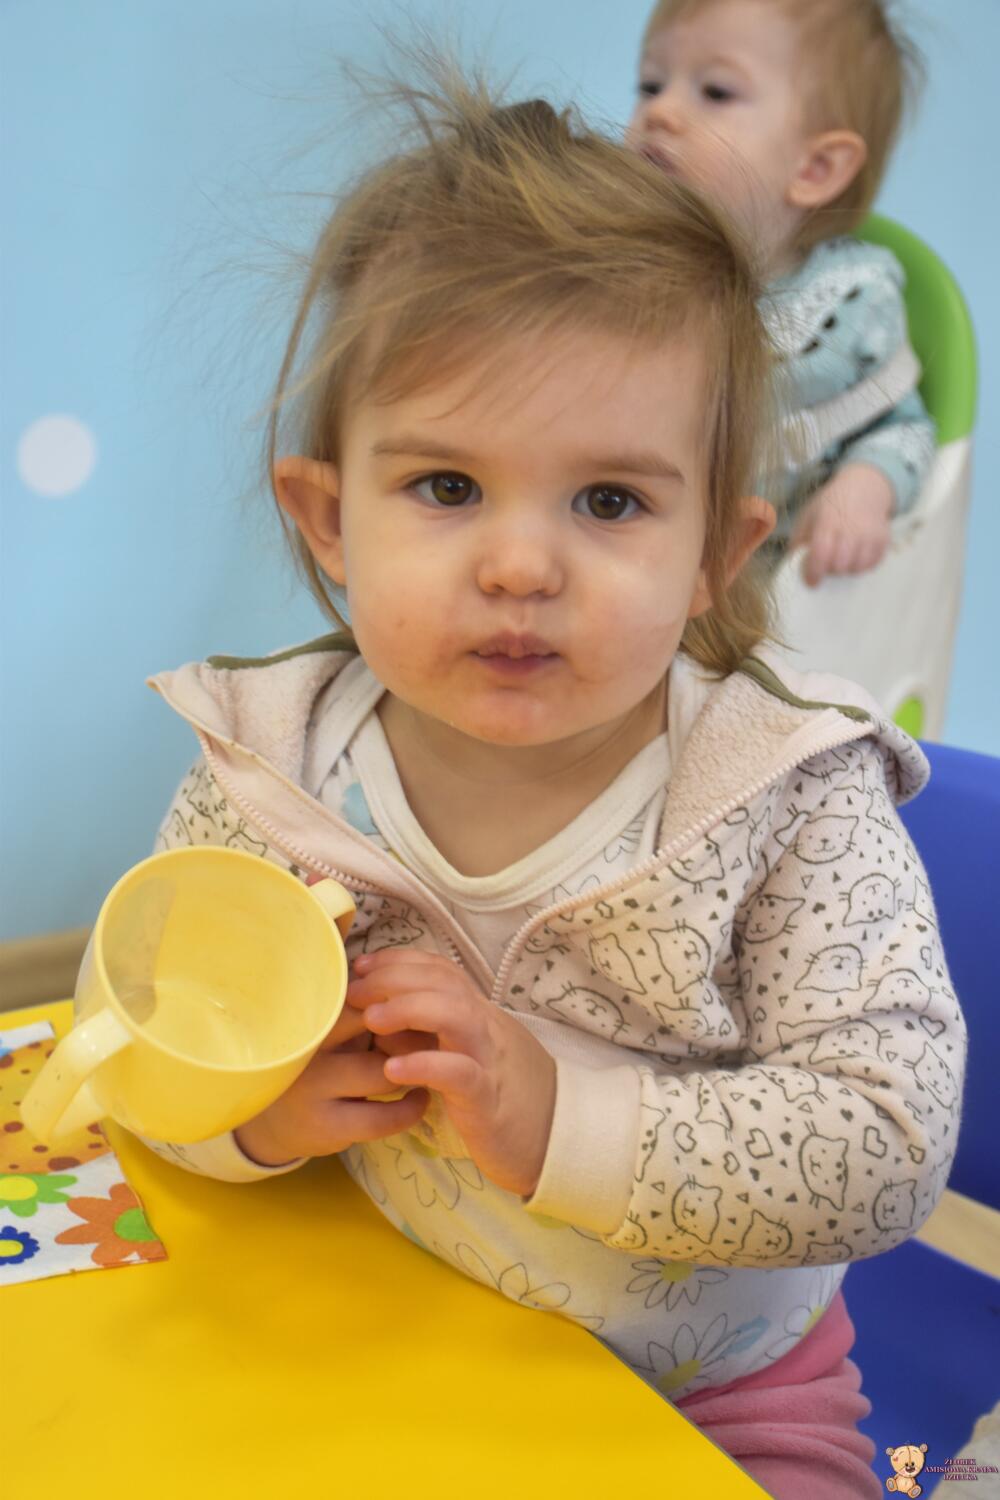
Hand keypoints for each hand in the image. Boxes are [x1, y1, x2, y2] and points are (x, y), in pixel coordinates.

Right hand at [234, 999, 428, 1167]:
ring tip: (426, 1066)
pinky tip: (418, 1097)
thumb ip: (364, 1006)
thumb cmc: (318, 1061)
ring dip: (414, 1069)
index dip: (398, 998)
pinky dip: (411, 1107)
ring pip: (383, 1072)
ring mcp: (313, 1088)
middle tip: (430, 1035)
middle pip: (374, 1024)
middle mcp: (307, 1046)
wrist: (277, 1121)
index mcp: (310, 1013)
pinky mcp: (326, 1126)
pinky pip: (383, 1117)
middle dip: (409, 1030)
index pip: (362, 992)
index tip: (419, 1005)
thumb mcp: (331, 1028)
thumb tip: (421, 985)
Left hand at [348, 949, 556, 1196]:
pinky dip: (426, 1065)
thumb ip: (426, 1036)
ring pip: (457, 1015)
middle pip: (444, 982)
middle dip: (395, 977)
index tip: (362, 966)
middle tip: (354, 991)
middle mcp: (485, 1028)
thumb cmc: (499, 1099)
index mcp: (478, 1016)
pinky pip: (461, 1074)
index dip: (399, 961)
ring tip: (372, 1021)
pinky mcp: (488, 1100)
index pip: (440, 970)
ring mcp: (489, 1060)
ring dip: (410, 1009)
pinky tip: (394, 1068)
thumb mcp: (461, 1057)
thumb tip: (379, 1019)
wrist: (555, 1141)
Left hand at [789, 464, 893, 586]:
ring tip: (842, 560)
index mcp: (828, 521)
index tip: (812, 582)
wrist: (863, 487)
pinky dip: (862, 566)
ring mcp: (870, 534)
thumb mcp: (809, 515)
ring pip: (857, 568)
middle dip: (830, 570)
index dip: (814, 572)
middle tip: (827, 564)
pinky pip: (872, 565)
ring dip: (847, 569)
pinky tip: (855, 556)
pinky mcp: (883, 539)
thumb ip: (799, 540)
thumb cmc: (831, 505)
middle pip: (840, 565)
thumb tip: (792, 565)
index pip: (821, 553)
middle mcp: (851, 528)